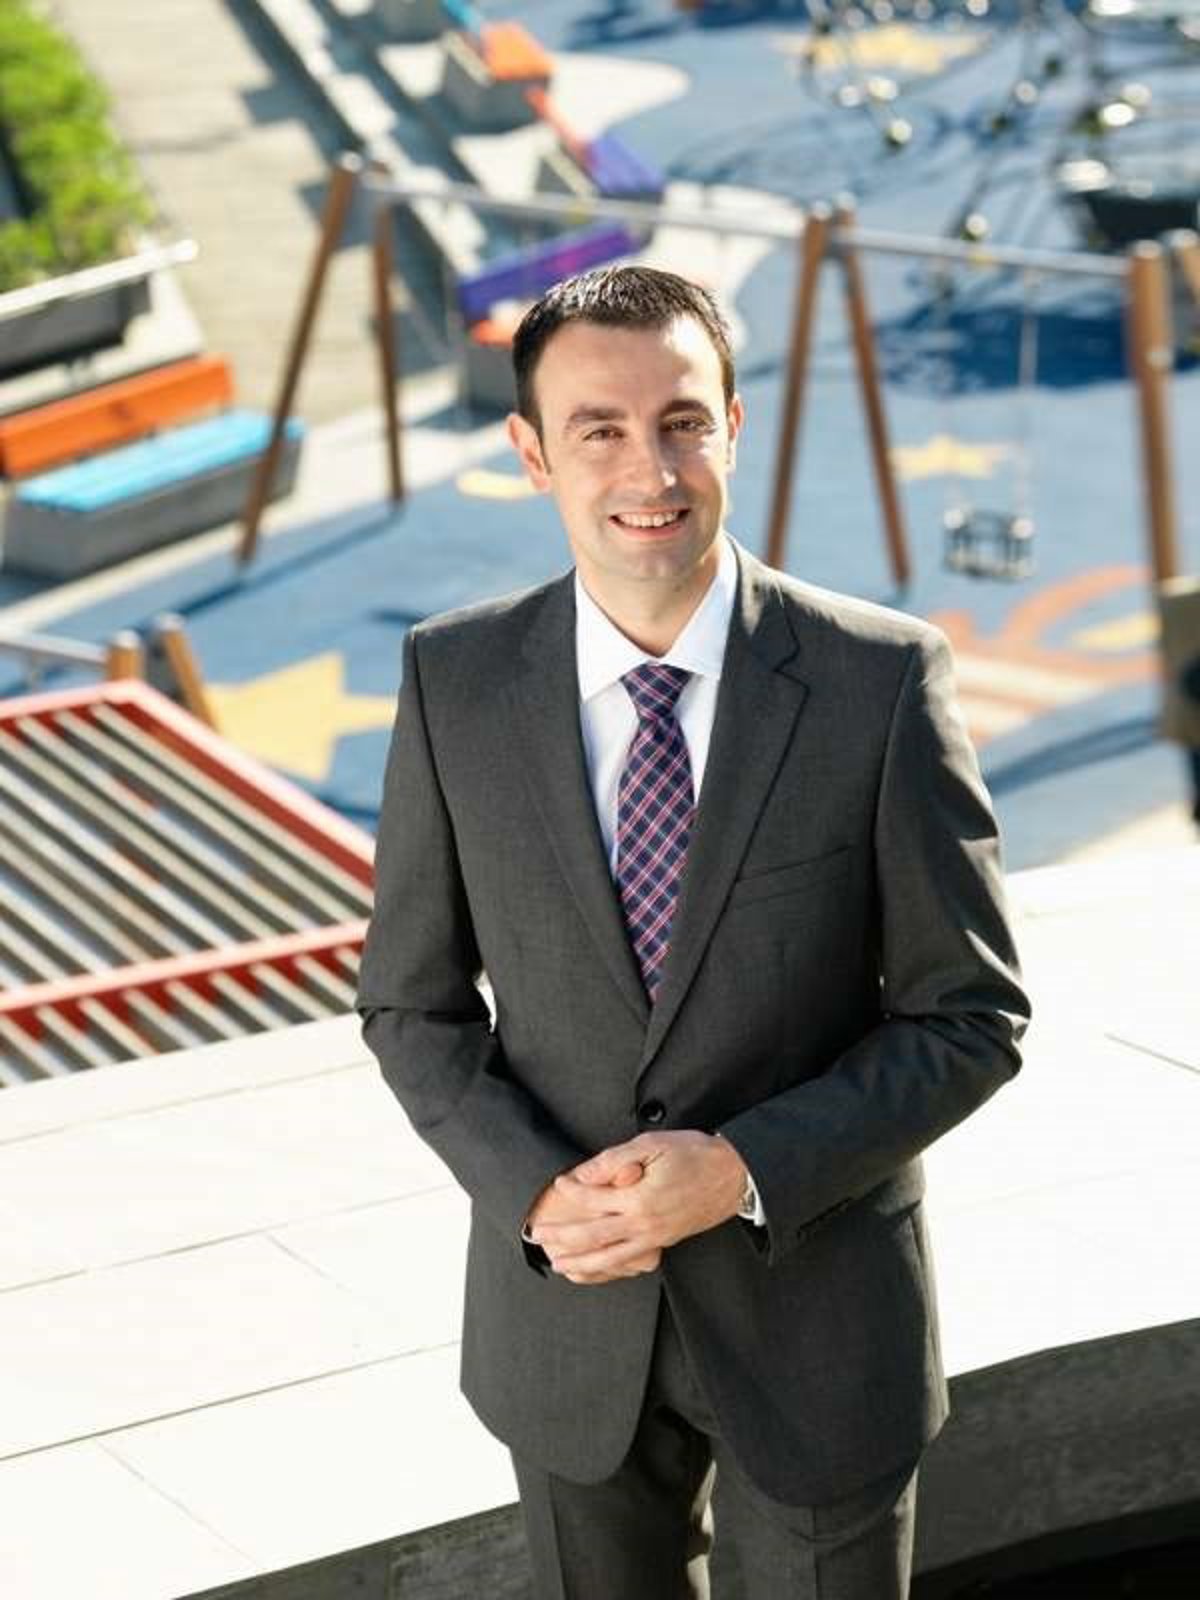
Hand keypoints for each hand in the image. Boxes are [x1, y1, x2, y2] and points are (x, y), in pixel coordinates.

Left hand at [530, 1131, 747, 1284]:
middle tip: (538, 1237)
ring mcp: (655, 1238)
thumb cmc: (695, 1154)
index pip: (592, 1199)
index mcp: (639, 1197)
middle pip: (592, 1236)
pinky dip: (608, 1270)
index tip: (558, 1184)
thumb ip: (613, 1160)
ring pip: (609, 1258)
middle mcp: (644, 1224)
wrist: (734, 1175)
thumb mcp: (652, 1145)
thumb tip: (583, 1174)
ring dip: (580, 1263)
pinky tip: (595, 1270)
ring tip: (558, 1265)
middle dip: (562, 1237)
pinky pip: (630, 1264)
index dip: (571, 1192)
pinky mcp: (664, 1243)